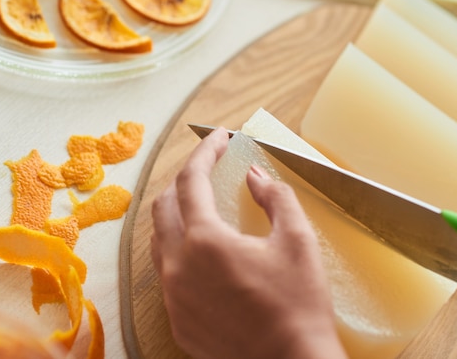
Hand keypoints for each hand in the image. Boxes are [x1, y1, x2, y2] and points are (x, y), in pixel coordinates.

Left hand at [150, 127, 346, 358]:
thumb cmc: (298, 304)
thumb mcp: (297, 240)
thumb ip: (274, 197)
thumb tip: (254, 176)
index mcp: (205, 241)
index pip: (191, 180)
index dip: (205, 151)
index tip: (220, 137)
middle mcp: (178, 266)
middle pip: (163, 205)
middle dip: (184, 180)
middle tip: (210, 169)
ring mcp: (173, 296)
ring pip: (158, 240)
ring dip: (176, 214)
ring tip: (202, 205)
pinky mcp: (177, 319)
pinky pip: (166, 272)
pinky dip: (178, 249)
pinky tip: (202, 252)